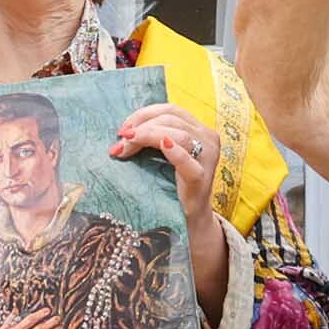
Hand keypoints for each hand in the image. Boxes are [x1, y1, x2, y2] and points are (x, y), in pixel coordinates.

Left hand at [107, 100, 229, 286]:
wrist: (189, 218)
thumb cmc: (172, 184)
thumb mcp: (162, 155)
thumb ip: (151, 138)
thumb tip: (121, 133)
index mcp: (199, 129)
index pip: (171, 110)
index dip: (144, 114)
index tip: (123, 128)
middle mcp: (208, 138)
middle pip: (172, 119)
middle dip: (141, 126)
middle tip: (120, 141)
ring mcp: (208, 157)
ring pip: (178, 133)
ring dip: (147, 136)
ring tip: (126, 147)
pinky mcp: (202, 177)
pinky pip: (188, 160)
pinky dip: (174, 151)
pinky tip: (163, 145)